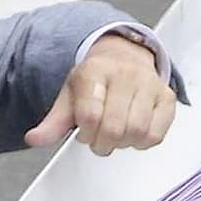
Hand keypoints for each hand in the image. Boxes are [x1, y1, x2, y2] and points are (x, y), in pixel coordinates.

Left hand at [30, 34, 178, 153]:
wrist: (124, 57)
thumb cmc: (96, 82)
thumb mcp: (69, 97)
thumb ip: (53, 122)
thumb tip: (34, 139)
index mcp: (94, 69)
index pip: (90, 115)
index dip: (86, 133)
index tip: (85, 131)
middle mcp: (124, 73)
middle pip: (114, 127)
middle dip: (103, 143)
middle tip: (100, 140)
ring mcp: (149, 84)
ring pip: (137, 132)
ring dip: (123, 143)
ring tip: (117, 135)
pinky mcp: (166, 97)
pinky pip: (156, 134)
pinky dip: (143, 142)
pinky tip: (134, 134)